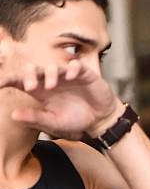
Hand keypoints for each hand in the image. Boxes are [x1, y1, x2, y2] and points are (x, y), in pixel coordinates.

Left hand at [0, 60, 122, 138]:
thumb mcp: (55, 123)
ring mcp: (67, 76)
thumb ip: (36, 118)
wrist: (101, 120)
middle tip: (29, 86)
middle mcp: (52, 81)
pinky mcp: (84, 74)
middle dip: (29, 75)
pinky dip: (72, 68)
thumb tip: (13, 115)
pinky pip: (75, 66)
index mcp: (41, 92)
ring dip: (50, 73)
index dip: (8, 80)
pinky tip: (71, 76)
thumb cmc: (77, 120)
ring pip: (53, 66)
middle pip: (34, 70)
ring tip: (52, 85)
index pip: (20, 81)